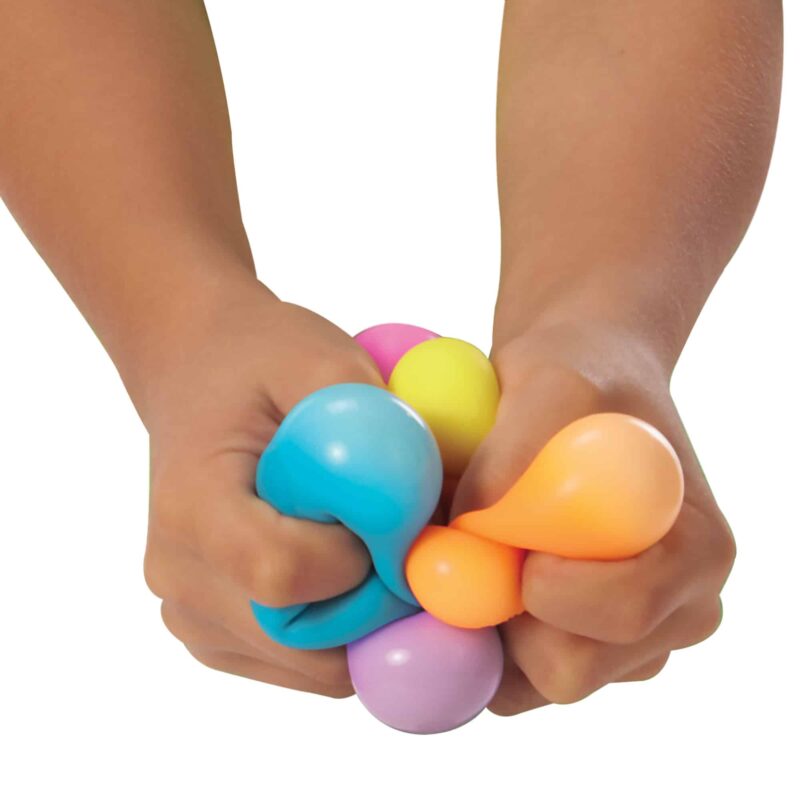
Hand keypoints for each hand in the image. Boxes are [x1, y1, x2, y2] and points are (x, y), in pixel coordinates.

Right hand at [141, 276, 380, 696]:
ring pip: (308, 664)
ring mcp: (189, 613)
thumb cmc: (258, 358)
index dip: (360, 558)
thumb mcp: (321, 359)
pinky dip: (341, 631)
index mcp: (191, 508)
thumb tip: (437, 518)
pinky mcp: (213, 629)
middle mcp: (177, 576)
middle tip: (405, 542)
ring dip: (365, 621)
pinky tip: (349, 567)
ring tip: (372, 547)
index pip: (282, 576)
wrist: (199, 372)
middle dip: (378, 603)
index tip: (391, 514)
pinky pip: (297, 661)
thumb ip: (376, 428)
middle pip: (302, 640)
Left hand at [451, 320, 735, 714]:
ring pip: (529, 680)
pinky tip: (469, 570)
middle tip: (466, 544)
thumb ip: (519, 447)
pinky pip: (508, 676)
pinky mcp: (568, 648)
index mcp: (694, 552)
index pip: (625, 613)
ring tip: (474, 541)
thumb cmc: (577, 380)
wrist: (571, 393)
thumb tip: (471, 524)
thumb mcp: (551, 383)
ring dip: (480, 621)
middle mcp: (671, 610)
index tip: (499, 532)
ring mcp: (620, 641)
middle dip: (501, 614)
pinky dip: (474, 635)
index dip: (546, 587)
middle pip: (571, 669)